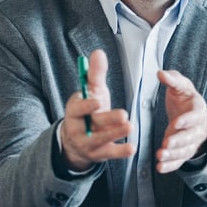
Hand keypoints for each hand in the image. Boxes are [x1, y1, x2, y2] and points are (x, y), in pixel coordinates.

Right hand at [60, 49, 134, 171]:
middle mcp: (79, 128)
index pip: (78, 109)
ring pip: (101, 140)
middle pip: (94, 124)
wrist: (76, 140)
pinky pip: (109, 153)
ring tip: (130, 126)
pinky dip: (120, 152)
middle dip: (108, 120)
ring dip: (116, 134)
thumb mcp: (91, 92)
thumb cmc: (88, 110)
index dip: (87, 106)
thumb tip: (98, 52)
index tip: (98, 101)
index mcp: (74, 111)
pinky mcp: (98, 154)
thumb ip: (95, 74)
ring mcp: (88, 143)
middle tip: (123, 115)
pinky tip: (132, 148)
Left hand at [155, 69, 206, 172]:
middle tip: (167, 142)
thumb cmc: (185, 98)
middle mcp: (197, 127)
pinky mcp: (184, 151)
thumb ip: (172, 79)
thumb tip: (161, 73)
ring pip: (185, 150)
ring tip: (160, 155)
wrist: (192, 113)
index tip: (175, 123)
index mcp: (198, 109)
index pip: (194, 116)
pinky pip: (179, 160)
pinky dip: (171, 166)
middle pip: (190, 136)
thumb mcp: (181, 86)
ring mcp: (192, 141)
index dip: (186, 120)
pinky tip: (161, 167)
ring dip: (173, 154)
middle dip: (179, 140)